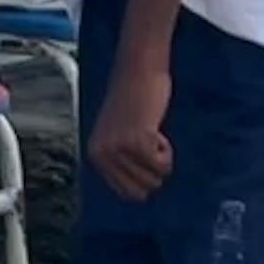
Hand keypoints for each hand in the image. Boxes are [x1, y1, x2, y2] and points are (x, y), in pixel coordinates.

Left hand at [88, 48, 175, 202]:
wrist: (138, 68)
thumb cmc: (133, 99)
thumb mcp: (117, 134)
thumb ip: (120, 162)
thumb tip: (138, 195)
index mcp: (95, 155)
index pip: (126, 193)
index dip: (143, 176)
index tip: (140, 151)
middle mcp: (102, 155)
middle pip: (142, 191)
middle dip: (153, 170)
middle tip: (146, 139)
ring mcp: (118, 149)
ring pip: (155, 179)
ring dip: (160, 158)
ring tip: (148, 130)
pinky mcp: (137, 141)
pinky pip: (163, 166)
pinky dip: (167, 151)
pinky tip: (155, 127)